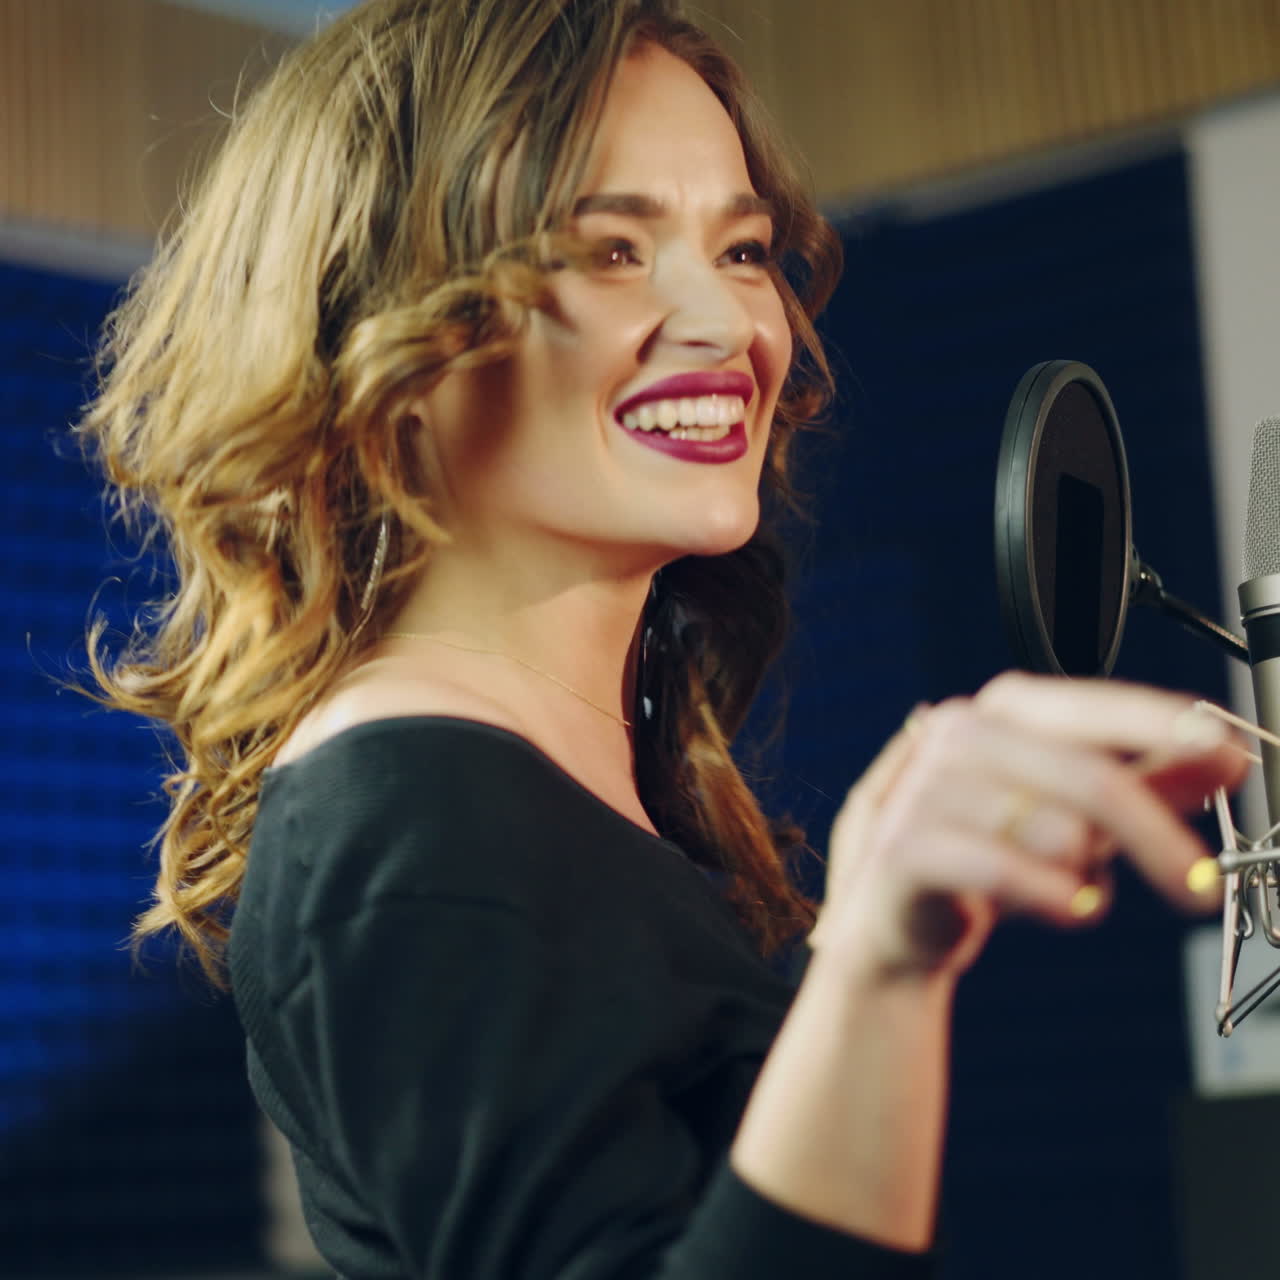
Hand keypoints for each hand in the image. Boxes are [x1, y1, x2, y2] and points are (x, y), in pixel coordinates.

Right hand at [808, 672, 1249, 982]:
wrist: (897, 915)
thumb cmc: (988, 848)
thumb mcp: (1074, 809)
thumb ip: (1146, 779)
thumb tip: (1225, 756)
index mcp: (1004, 711)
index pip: (1097, 708)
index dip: (1163, 726)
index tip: (1230, 751)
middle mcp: (961, 734)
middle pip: (1088, 777)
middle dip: (1155, 837)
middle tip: (1203, 887)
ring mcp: (927, 787)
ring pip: (1053, 831)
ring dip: (1081, 874)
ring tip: (1064, 887)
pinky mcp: (904, 846)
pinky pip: (1007, 871)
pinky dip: (1053, 897)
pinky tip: (1069, 907)